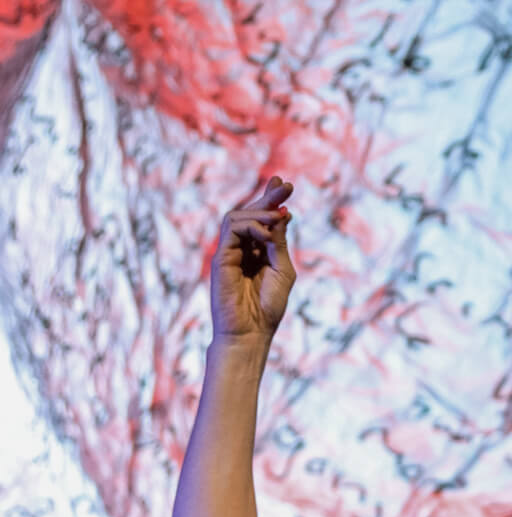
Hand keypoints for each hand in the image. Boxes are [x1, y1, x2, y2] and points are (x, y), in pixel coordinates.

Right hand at [209, 175, 295, 343]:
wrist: (251, 332)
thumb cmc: (268, 307)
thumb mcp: (282, 269)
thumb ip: (279, 242)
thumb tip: (282, 214)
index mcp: (258, 252)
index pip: (262, 220)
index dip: (271, 200)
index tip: (285, 185)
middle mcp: (242, 249)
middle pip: (250, 213)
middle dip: (268, 197)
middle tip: (285, 184)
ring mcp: (229, 252)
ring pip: (238, 216)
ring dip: (261, 211)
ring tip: (280, 213)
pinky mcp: (221, 258)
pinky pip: (232, 230)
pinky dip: (251, 226)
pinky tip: (267, 233)